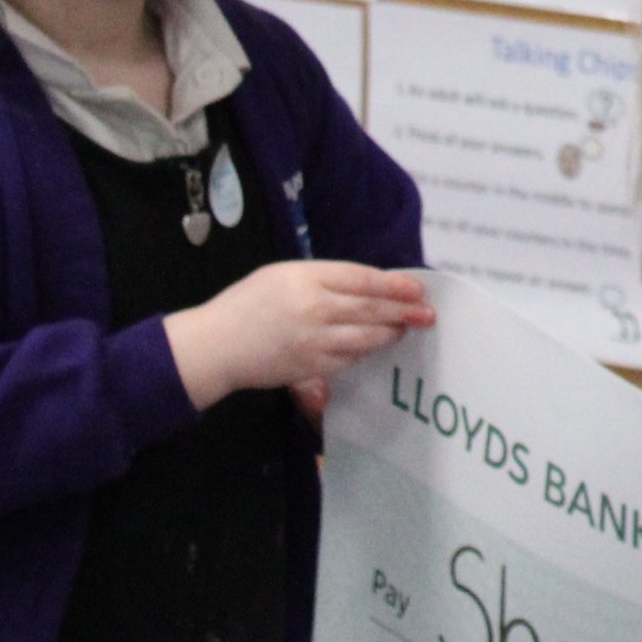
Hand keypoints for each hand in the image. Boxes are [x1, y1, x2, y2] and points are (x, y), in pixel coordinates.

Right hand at [163, 261, 434, 408]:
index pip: (363, 279)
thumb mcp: (282, 275)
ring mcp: (313, 340)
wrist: (214, 345)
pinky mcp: (310, 366)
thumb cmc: (247, 304)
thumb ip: (323, 279)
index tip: (418, 289)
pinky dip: (365, 351)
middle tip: (427, 314)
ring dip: (389, 333)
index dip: (395, 284)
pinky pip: (349, 358)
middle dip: (404, 311)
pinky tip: (375, 346)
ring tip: (405, 329)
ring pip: (365, 336)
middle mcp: (313, 307)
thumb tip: (367, 286)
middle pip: (371, 308)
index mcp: (307, 278)